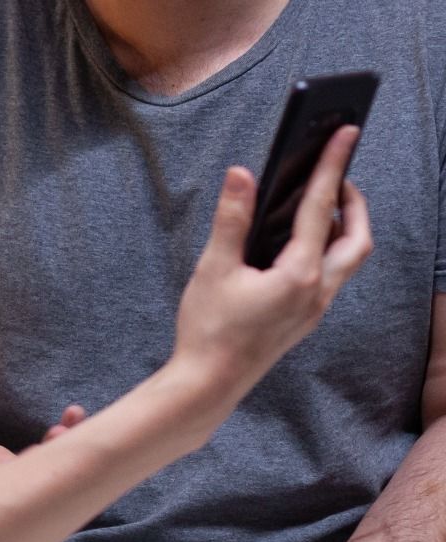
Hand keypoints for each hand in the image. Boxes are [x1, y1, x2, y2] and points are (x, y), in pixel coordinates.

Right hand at [0, 405, 85, 502]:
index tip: (1, 477)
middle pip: (19, 511)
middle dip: (40, 487)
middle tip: (52, 454)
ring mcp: (8, 499)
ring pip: (43, 488)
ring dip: (62, 461)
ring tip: (63, 431)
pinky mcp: (24, 481)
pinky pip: (53, 467)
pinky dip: (66, 443)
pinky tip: (70, 417)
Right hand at [172, 126, 372, 389]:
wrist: (208, 384)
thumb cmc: (208, 330)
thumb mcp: (213, 269)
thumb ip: (231, 219)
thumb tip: (242, 175)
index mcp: (300, 275)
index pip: (322, 209)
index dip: (333, 167)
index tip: (345, 134)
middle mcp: (317, 293)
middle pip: (358, 239)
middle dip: (354, 203)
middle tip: (336, 177)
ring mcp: (313, 310)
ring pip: (348, 261)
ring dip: (343, 229)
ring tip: (319, 207)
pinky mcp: (303, 320)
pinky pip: (329, 277)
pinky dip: (325, 251)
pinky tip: (296, 246)